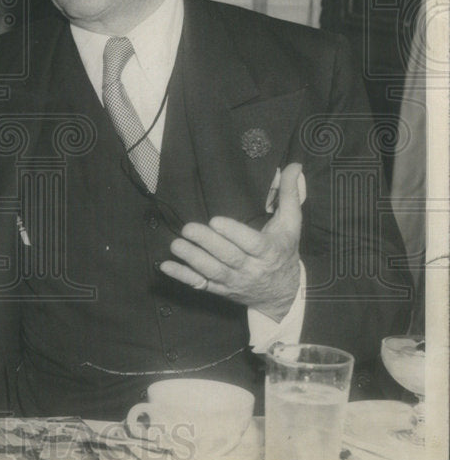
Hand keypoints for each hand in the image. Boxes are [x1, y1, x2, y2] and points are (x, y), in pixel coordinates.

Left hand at [159, 162, 302, 321]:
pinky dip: (183, 276)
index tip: (215, 220)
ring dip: (192, 259)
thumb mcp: (291, 224)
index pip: (252, 243)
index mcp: (270, 251)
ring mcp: (234, 281)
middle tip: (188, 229)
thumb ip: (290, 195)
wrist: (283, 294)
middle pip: (229, 257)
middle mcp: (252, 269)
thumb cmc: (284, 252)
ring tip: (176, 245)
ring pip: (213, 272)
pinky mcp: (221, 290)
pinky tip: (166, 266)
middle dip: (207, 244)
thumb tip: (294, 165)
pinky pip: (200, 285)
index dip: (234, 233)